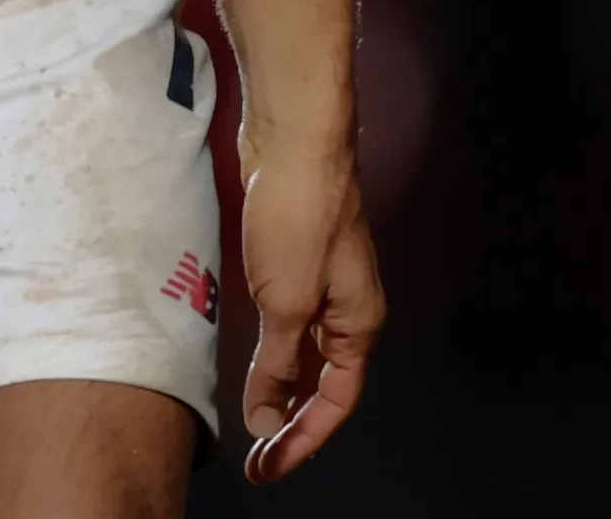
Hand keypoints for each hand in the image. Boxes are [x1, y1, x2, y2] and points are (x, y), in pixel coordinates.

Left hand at [234, 138, 380, 481]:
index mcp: (359, 326)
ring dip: (281, 387)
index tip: (269, 465)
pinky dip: (272, 350)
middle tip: (257, 457)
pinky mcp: (298, 263)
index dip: (304, 440)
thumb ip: (278, 363)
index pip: (336, 403)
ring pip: (306, 355)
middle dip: (292, 423)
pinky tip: (251, 361)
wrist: (293, 144)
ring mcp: (325, 286)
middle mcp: (349, 312)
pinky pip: (289, 324)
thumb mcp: (285, 301)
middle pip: (325, 384)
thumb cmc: (300, 216)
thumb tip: (267, 416)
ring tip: (251, 420)